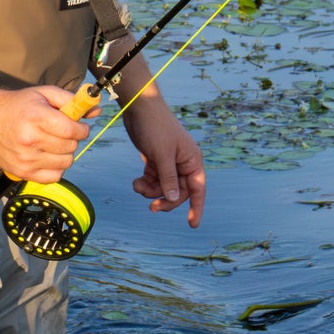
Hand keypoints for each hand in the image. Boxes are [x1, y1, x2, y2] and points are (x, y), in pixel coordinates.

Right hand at [0, 84, 91, 182]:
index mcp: (36, 117)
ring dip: (65, 153)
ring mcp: (25, 159)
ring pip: (65, 162)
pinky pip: (54, 176)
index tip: (79, 127)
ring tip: (53, 143)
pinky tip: (47, 156)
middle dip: (73, 139)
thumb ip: (71, 100)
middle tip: (62, 132)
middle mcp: (29, 139)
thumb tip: (96, 110)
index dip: (82, 129)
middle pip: (70, 146)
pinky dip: (56, 167)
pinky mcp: (22, 172)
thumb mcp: (44, 94)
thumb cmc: (18, 106)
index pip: (72, 131)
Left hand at [122, 89, 205, 226]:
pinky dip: (145, 184)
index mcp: (192, 161)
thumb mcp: (162, 154)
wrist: (139, 108)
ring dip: (151, 191)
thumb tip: (175, 198)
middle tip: (152, 207)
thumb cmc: (155, 127)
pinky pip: (153, 181)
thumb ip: (168, 178)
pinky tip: (136, 182)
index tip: (192, 225)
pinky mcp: (156, 161)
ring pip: (163, 188)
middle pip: (178, 192)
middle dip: (164, 199)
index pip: (198, 189)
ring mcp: (169, 163)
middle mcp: (183, 163)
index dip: (196, 208)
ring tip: (137, 186)